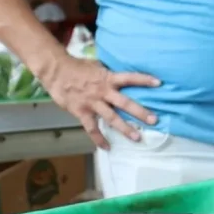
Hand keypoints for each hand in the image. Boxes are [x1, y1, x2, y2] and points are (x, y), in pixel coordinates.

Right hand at [41, 55, 160, 149]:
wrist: (55, 71)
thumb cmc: (78, 67)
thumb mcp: (97, 66)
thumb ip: (109, 74)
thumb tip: (123, 76)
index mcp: (108, 78)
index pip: (129, 78)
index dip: (143, 79)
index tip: (158, 83)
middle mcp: (102, 91)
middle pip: (124, 103)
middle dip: (140, 112)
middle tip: (154, 120)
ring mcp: (92, 103)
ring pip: (111, 118)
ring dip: (125, 128)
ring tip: (137, 137)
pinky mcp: (81, 112)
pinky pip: (91, 128)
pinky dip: (99, 139)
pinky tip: (107, 147)